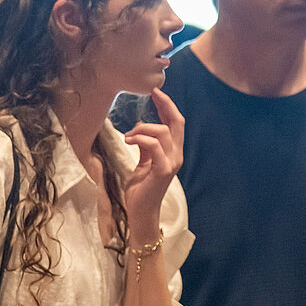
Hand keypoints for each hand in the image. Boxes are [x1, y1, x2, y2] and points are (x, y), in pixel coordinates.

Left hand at [123, 87, 184, 227]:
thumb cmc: (141, 189)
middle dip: (165, 105)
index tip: (156, 92)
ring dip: (142, 128)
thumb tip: (140, 132)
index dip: (168, 106)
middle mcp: (177, 155)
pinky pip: (154, 145)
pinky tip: (129, 140)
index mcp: (173, 152)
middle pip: (177, 123)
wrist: (141, 212)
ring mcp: (171, 163)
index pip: (176, 123)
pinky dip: (140, 138)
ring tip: (128, 136)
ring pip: (162, 132)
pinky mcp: (162, 170)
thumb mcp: (143, 163)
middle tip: (152, 93)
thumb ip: (146, 147)